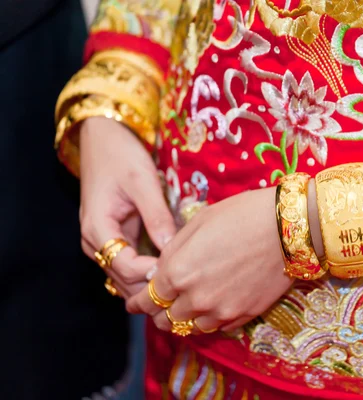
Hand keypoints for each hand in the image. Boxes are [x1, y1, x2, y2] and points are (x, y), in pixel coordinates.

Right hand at [79, 117, 176, 297]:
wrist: (102, 138)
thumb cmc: (120, 155)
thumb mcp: (142, 182)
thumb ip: (156, 216)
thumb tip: (172, 249)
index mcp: (97, 229)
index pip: (126, 267)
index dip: (153, 273)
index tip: (181, 267)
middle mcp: (96, 243)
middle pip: (125, 280)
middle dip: (154, 285)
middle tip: (188, 279)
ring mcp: (104, 244)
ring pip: (128, 278)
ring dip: (152, 282)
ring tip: (184, 276)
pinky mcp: (117, 239)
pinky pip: (132, 265)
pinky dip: (150, 271)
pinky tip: (174, 268)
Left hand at [126, 187, 293, 331]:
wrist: (289, 227)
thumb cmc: (242, 215)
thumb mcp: (198, 222)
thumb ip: (173, 251)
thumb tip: (161, 270)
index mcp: (178, 273)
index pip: (147, 298)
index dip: (137, 301)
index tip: (134, 302)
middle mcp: (196, 299)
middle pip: (165, 320)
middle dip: (156, 313)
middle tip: (157, 307)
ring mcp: (222, 311)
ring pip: (190, 328)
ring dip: (183, 320)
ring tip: (183, 309)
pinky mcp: (244, 315)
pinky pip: (217, 328)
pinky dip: (208, 321)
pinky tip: (210, 308)